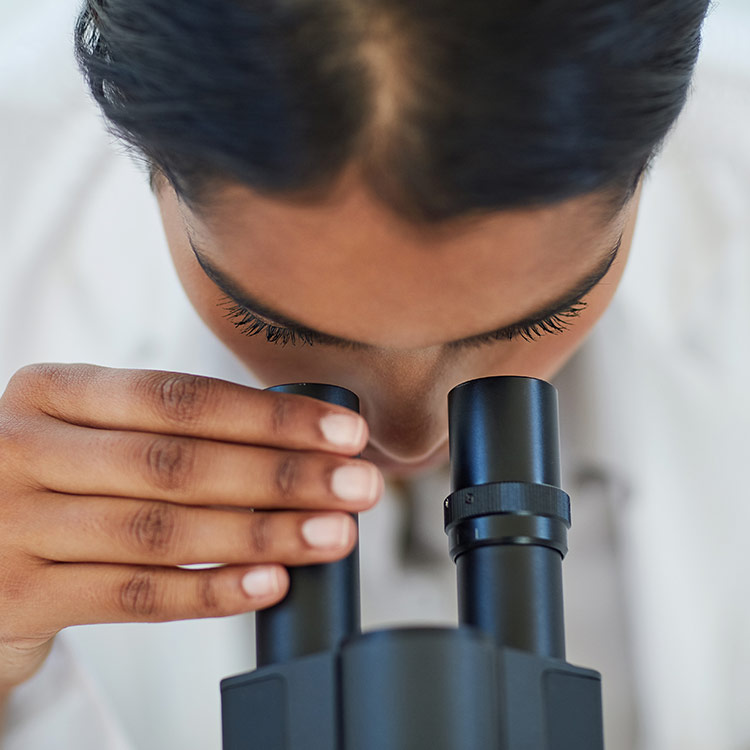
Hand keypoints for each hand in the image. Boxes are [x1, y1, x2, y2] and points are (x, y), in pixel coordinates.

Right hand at [0, 364, 380, 691]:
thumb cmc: (59, 482)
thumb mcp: (94, 436)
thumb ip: (174, 434)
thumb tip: (305, 447)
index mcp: (53, 392)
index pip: (180, 397)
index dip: (271, 416)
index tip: (346, 433)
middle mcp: (24, 448)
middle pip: (177, 462)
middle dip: (282, 475)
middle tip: (358, 486)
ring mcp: (12, 525)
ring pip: (162, 530)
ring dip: (261, 535)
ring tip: (332, 535)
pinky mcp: (19, 596)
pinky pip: (133, 596)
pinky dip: (209, 592)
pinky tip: (268, 584)